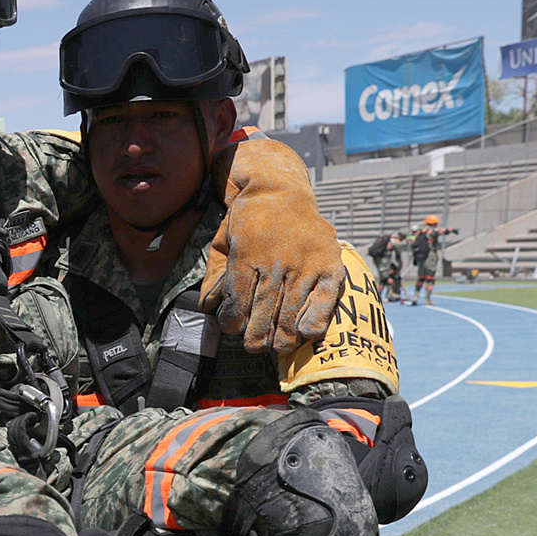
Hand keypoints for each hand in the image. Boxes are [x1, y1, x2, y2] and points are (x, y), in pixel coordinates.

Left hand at [202, 136, 345, 353]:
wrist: (279, 190)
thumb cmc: (248, 222)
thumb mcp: (223, 244)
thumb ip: (216, 276)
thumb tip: (207, 309)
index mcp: (246, 256)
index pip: (237, 300)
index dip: (232, 321)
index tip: (232, 328)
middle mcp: (276, 260)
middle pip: (263, 310)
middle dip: (256, 335)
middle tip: (253, 346)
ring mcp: (304, 262)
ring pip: (290, 309)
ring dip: (281, 335)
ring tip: (275, 346)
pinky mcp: (329, 263)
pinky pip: (324, 299)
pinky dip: (315, 318)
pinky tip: (305, 332)